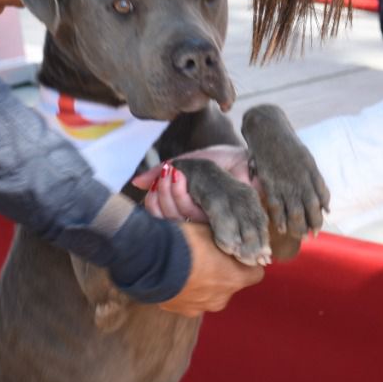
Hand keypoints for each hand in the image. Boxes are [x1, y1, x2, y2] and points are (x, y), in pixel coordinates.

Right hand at [132, 146, 252, 221]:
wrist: (246, 160)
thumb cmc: (220, 162)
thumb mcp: (186, 163)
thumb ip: (162, 172)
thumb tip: (136, 183)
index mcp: (183, 206)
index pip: (159, 214)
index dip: (153, 201)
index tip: (156, 182)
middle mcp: (192, 218)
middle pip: (163, 217)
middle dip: (160, 194)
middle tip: (166, 174)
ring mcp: (203, 221)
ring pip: (174, 217)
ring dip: (170, 193)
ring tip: (176, 174)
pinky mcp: (214, 221)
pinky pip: (190, 215)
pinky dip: (182, 196)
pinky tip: (183, 180)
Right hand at [158, 222, 263, 316]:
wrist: (153, 260)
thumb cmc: (188, 242)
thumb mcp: (212, 230)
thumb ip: (225, 238)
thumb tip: (228, 235)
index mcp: (236, 279)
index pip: (255, 273)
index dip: (246, 262)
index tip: (235, 252)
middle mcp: (221, 299)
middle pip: (229, 284)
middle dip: (220, 272)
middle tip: (206, 255)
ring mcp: (199, 307)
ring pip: (207, 294)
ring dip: (201, 282)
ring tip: (186, 265)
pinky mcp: (179, 310)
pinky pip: (187, 298)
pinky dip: (183, 288)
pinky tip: (174, 274)